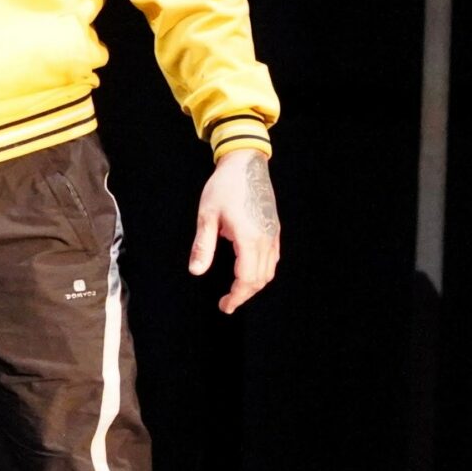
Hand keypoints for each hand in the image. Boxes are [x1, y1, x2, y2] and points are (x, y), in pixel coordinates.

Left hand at [189, 149, 279, 313]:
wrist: (246, 164)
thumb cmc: (224, 187)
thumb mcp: (206, 216)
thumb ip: (203, 246)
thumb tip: (196, 272)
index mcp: (249, 239)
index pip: (246, 279)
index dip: (236, 296)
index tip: (225, 306)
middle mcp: (266, 239)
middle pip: (260, 279)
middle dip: (244, 294)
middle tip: (227, 303)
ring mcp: (273, 234)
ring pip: (269, 270)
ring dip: (254, 284)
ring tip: (236, 291)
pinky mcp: (275, 229)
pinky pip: (273, 258)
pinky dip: (262, 271)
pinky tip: (249, 272)